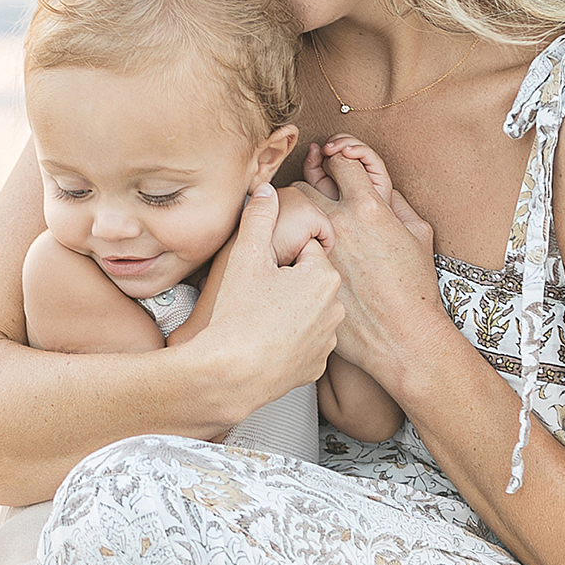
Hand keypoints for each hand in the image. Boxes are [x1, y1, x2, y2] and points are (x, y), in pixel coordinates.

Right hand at [202, 183, 344, 406]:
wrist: (228, 375)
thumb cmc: (237, 315)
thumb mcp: (245, 256)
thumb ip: (258, 216)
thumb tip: (266, 189)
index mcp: (324, 276)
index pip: (306, 249)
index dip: (279, 257)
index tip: (263, 271)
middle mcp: (335, 309)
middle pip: (310, 281)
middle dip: (288, 283)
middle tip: (257, 295)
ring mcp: (327, 341)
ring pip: (309, 312)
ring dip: (291, 311)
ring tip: (260, 320)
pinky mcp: (317, 367)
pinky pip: (305, 342)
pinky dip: (290, 340)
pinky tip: (267, 342)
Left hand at [298, 141, 447, 397]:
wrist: (402, 338)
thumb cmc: (416, 288)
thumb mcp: (418, 234)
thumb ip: (396, 202)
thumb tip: (377, 184)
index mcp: (370, 208)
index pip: (341, 161)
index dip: (338, 160)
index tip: (336, 166)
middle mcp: (339, 223)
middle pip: (307, 182)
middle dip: (312, 185)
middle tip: (318, 198)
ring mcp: (315, 248)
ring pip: (288, 212)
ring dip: (295, 212)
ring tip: (306, 225)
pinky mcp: (301, 274)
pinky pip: (281, 245)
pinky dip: (286, 243)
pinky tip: (295, 253)